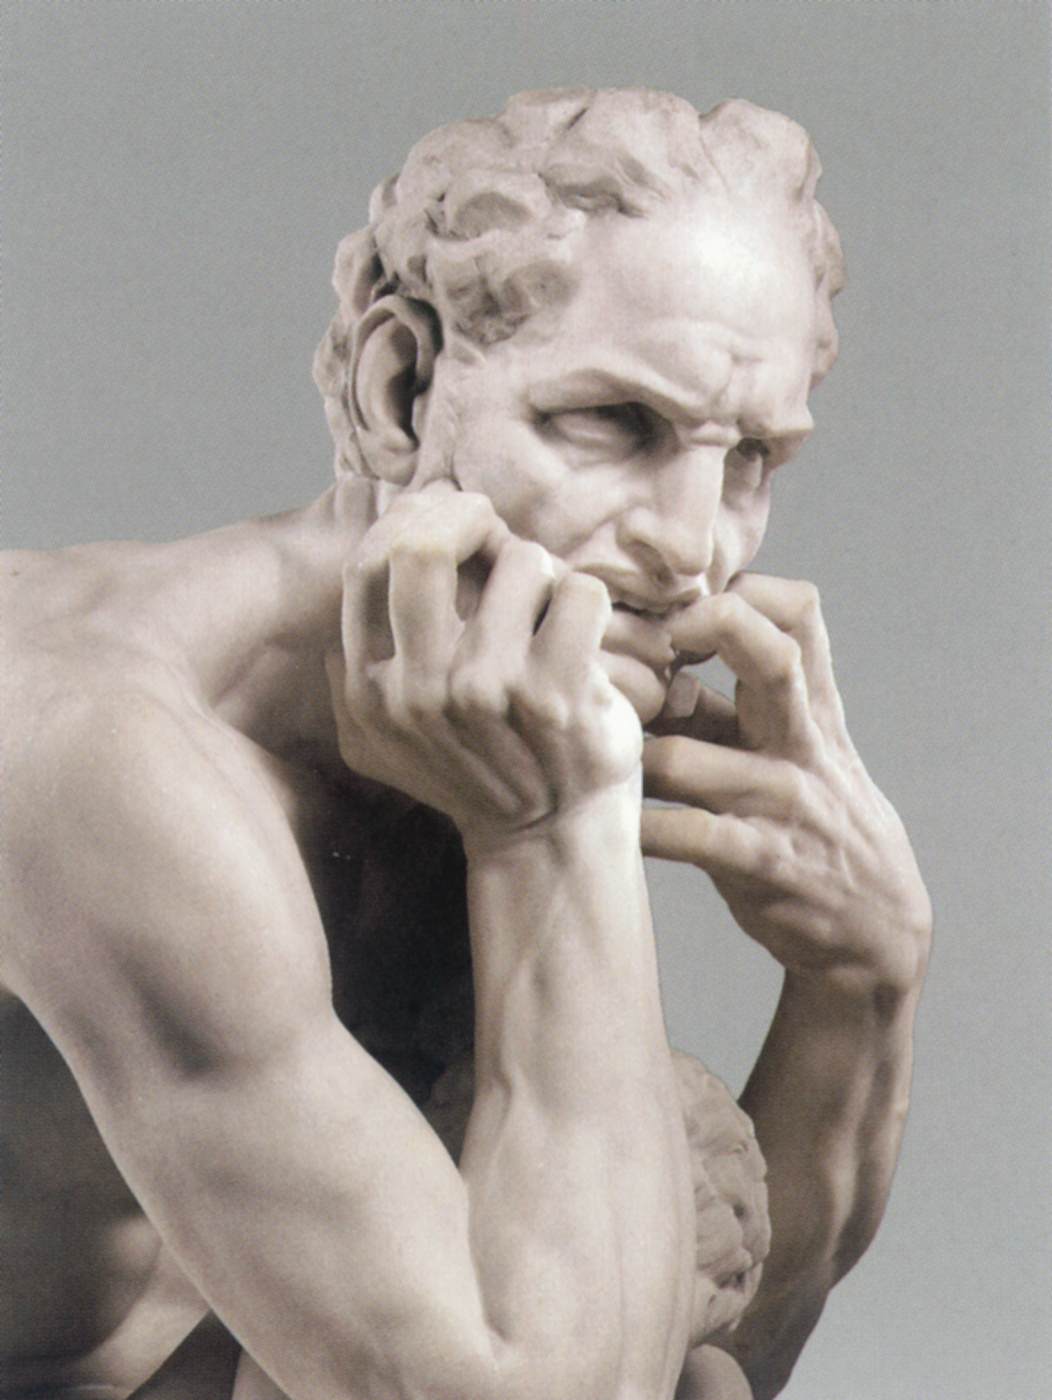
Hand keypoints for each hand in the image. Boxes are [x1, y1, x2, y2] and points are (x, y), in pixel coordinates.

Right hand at [328, 484, 642, 849]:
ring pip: (521, 561)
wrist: (548, 838)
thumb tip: (356, 576)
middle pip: (423, 546)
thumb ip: (354, 668)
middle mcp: (420, 690)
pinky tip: (582, 637)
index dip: (412, 520)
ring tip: (547, 611)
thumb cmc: (480, 767)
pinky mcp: (554, 695)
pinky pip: (578, 593)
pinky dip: (588, 603)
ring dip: (544, 575)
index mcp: (371, 690)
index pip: (369, 564)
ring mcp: (487, 692)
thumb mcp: (388, 737)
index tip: (449, 521)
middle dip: (469, 520)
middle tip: (496, 535)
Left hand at [642, 575, 930, 988]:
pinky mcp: (763, 863)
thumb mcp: (796, 751)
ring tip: (589, 756)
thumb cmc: (813, 825)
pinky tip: (613, 827)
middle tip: (639, 647)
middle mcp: (802, 743)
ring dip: (628, 757)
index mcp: (811, 707)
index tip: (675, 613)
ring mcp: (783, 803)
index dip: (737, 594)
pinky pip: (686, 836)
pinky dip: (640, 830)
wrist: (876, 930)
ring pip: (685, 758)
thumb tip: (651, 650)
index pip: (799, 611)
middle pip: (772, 655)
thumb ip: (735, 705)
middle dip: (705, 627)